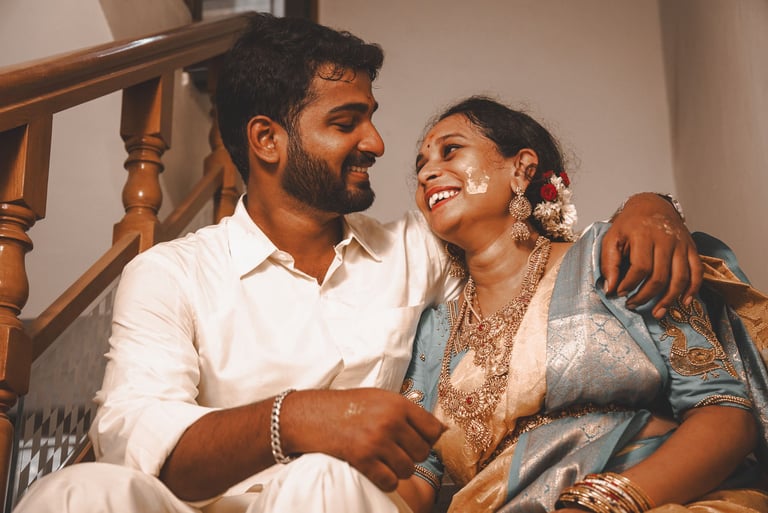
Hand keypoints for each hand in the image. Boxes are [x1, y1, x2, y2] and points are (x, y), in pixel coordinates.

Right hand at [281, 388, 444, 491]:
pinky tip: (376, 470)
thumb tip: (440, 430)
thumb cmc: (347, 406)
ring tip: (384, 459)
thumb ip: (406, 411)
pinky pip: (390, 481)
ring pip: (408, 469)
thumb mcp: (380, 398)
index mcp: (397, 404)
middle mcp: (390, 421)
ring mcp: (377, 441)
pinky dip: (385, 480)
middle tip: (396, 450)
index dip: (429, 438)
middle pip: (422, 451)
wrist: (312, 415)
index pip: (433, 429)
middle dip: (412, 454)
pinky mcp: (363, 459)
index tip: (418, 440)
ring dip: (398, 469)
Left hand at [601, 193, 702, 318]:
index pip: (640, 267)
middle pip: (660, 276)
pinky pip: (697, 272)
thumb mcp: (612, 238)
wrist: (652, 205)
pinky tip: (684, 302)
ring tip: (657, 312)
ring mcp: (681, 245)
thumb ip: (609, 263)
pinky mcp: (691, 248)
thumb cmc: (629, 225)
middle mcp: (666, 240)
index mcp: (644, 236)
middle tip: (632, 305)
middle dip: (645, 296)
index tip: (620, 293)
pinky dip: (693, 289)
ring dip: (669, 299)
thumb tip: (610, 288)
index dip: (629, 284)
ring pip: (680, 277)